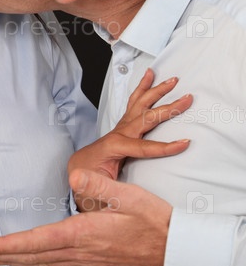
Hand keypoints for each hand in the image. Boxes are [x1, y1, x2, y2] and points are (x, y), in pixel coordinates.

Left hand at [0, 169, 172, 265]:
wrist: (179, 250)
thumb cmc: (155, 222)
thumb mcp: (130, 196)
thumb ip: (100, 185)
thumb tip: (75, 175)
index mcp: (82, 234)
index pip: (33, 241)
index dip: (2, 245)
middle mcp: (79, 252)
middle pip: (30, 256)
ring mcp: (86, 263)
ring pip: (42, 265)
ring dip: (14, 261)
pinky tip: (32, 264)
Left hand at [70, 68, 191, 210]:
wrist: (78, 171)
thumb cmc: (88, 181)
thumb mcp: (95, 189)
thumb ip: (104, 188)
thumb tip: (108, 189)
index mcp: (112, 148)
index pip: (142, 147)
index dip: (163, 146)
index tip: (184, 143)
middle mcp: (117, 134)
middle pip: (145, 118)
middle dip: (167, 109)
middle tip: (187, 99)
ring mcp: (120, 129)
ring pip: (139, 105)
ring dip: (156, 91)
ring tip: (172, 79)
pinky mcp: (123, 127)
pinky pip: (134, 104)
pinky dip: (142, 89)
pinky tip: (149, 76)